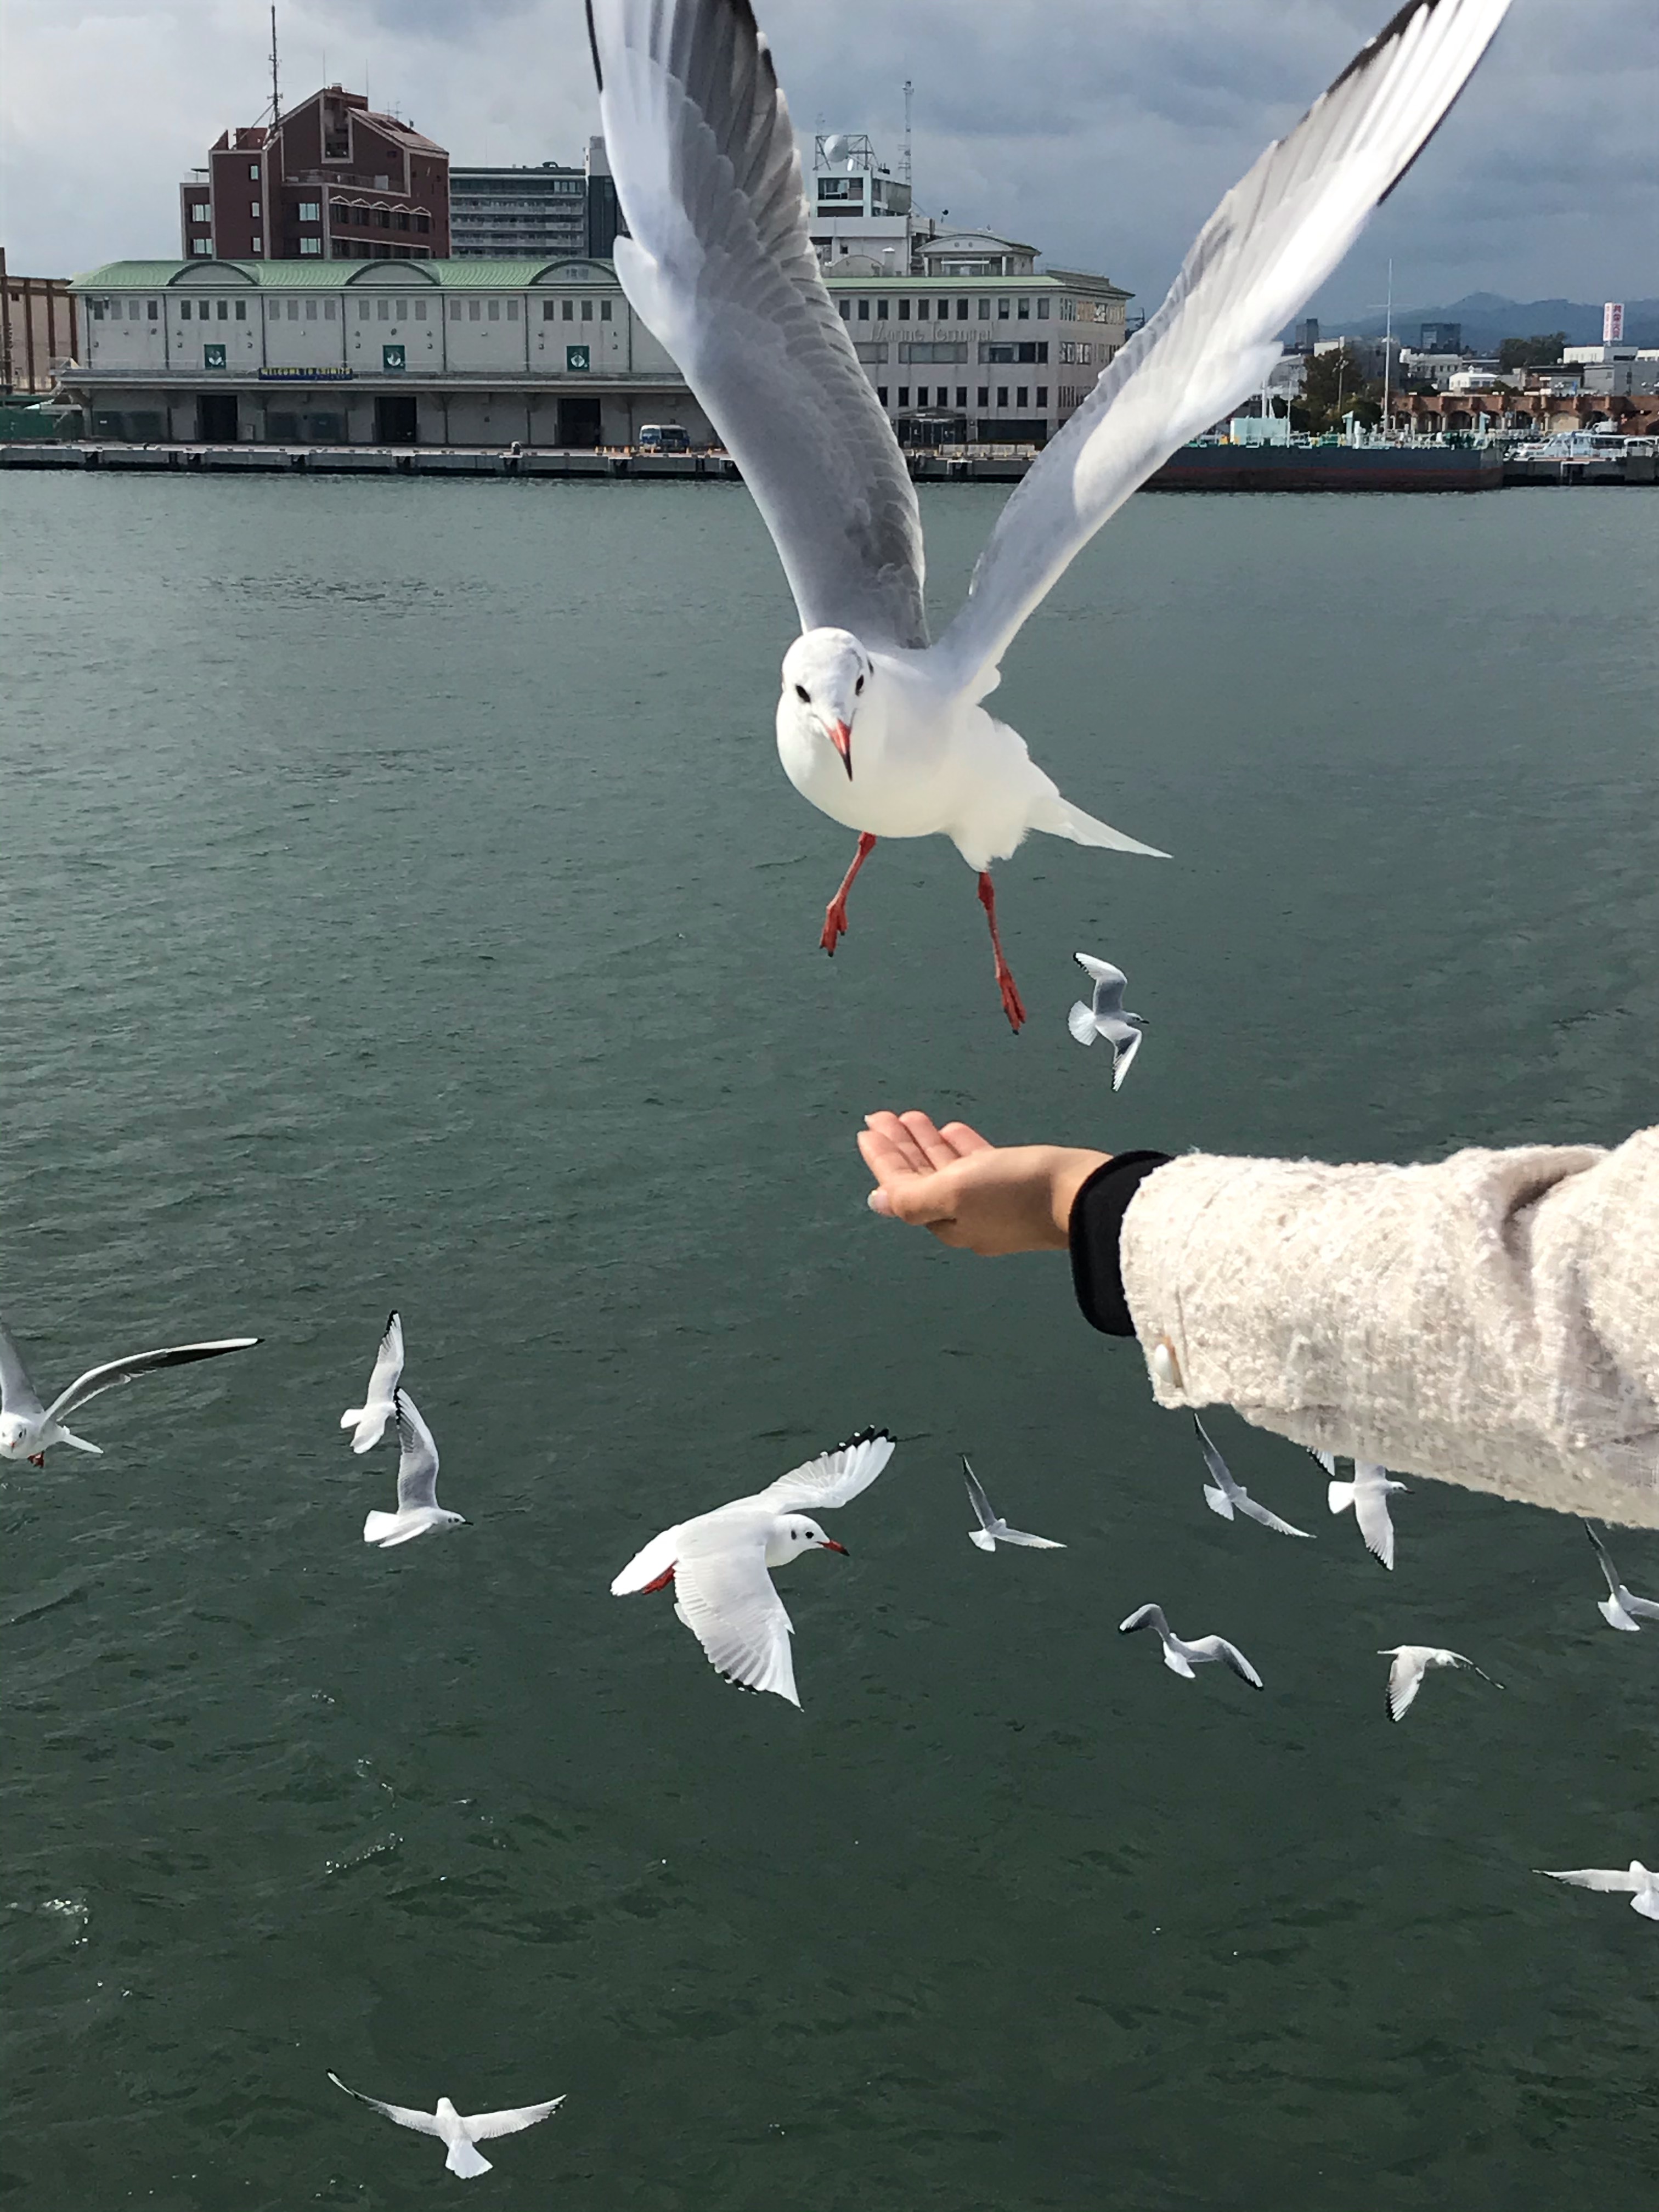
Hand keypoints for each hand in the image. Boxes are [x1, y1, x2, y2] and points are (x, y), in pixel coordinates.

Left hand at [857, 1110, 1108, 1255]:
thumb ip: (913, 1197)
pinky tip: (951, 1130)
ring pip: (948, 1167)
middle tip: (882, 1116)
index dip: (883, 1157)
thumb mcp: (955, 1193)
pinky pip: (977, 1164)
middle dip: (901, 1146)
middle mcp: (965, 1215)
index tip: (867, 1129)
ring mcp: (991, 1201)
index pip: (902, 1186)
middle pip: (922, 1175)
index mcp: (946, 1220)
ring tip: (910, 1117)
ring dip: (927, 1142)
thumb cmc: (1019, 1192)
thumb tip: (877, 1201)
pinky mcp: (1016, 1186)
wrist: (1085, 1195)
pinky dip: (960, 1147)